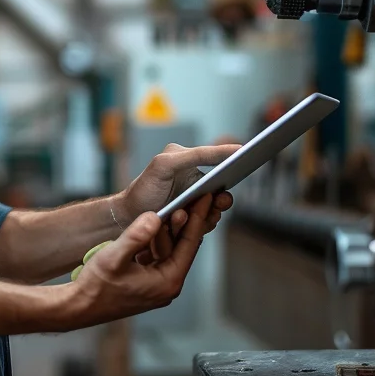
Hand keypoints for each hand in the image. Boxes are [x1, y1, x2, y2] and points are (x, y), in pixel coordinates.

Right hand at [69, 195, 215, 328]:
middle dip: (184, 222)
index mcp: (167, 282)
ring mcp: (156, 286)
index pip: (189, 244)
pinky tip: (152, 227)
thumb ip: (136, 235)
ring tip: (172, 208)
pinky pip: (156, 257)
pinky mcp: (145, 284)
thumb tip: (155, 216)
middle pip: (182, 247)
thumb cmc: (94, 287)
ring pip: (168, 251)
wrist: (77, 308)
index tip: (206, 198)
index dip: (197, 218)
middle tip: (193, 196)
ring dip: (167, 231)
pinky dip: (155, 242)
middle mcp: (167, 286)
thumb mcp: (114, 257)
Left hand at [118, 141, 239, 238]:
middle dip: (222, 200)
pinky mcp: (192, 225)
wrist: (128, 216)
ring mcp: (196, 207)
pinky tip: (185, 222)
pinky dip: (200, 226)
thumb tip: (234, 149)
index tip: (245, 166)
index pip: (222, 166)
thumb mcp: (169, 163)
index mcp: (195, 166)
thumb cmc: (145, 186)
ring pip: (215, 213)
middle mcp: (199, 186)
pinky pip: (205, 226)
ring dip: (208, 215)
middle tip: (220, 200)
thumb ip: (200, 155)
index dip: (235, 166)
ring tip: (193, 213)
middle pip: (223, 194)